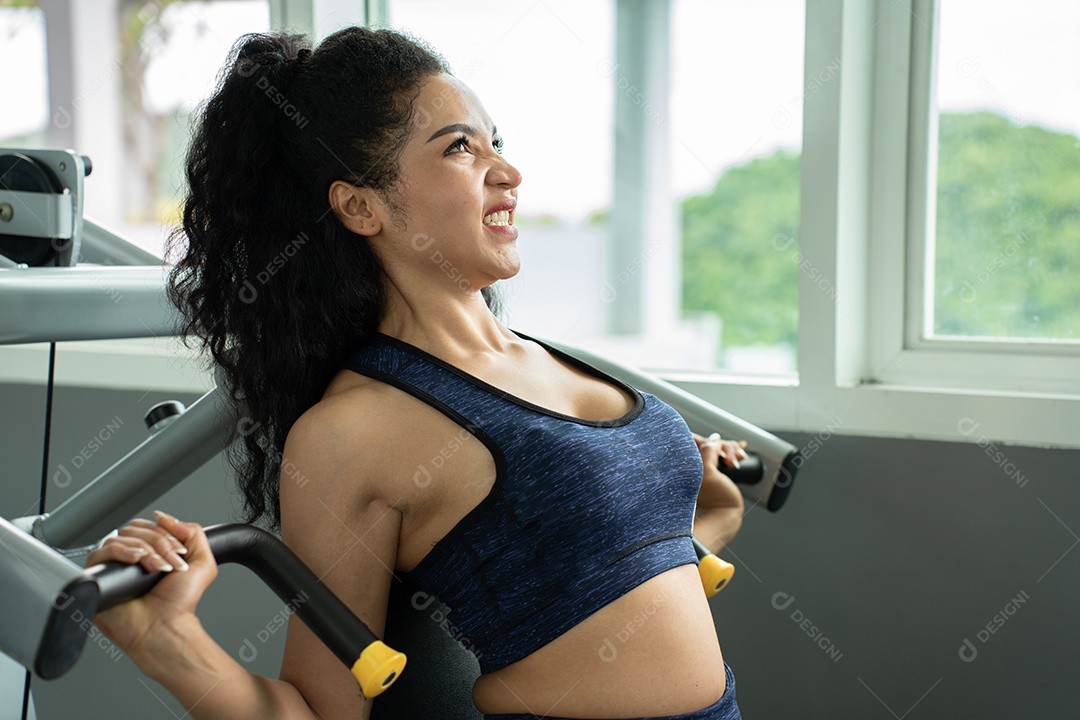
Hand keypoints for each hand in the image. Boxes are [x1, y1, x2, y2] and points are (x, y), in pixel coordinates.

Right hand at [84, 510, 217, 658]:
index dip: (165, 533)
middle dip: (158, 542)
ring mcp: (112, 568)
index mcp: (149, 553)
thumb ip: (193, 533)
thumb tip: (165, 518)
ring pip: (119, 538)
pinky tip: (136, 560)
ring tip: (157, 568)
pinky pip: (100, 554)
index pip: (148, 526)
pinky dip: (121, 551)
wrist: (165, 627)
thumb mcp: (201, 562)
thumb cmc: (179, 603)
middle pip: (134, 529)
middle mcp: (129, 559)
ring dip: (145, 549)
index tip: (179, 552)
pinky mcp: (97, 579)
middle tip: (170, 563)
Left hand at [691, 432, 745, 550]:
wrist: (723, 518)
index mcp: (687, 464)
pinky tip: (741, 453)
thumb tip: (713, 440)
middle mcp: (695, 464)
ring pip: (720, 449)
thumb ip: (708, 452)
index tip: (718, 443)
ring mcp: (706, 469)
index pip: (695, 440)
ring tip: (737, 463)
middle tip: (731, 461)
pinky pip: (725, 456)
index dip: (709, 440)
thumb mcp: (708, 473)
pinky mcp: (717, 473)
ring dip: (731, 451)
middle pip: (711, 443)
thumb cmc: (713, 500)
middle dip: (724, 447)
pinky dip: (733, 454)